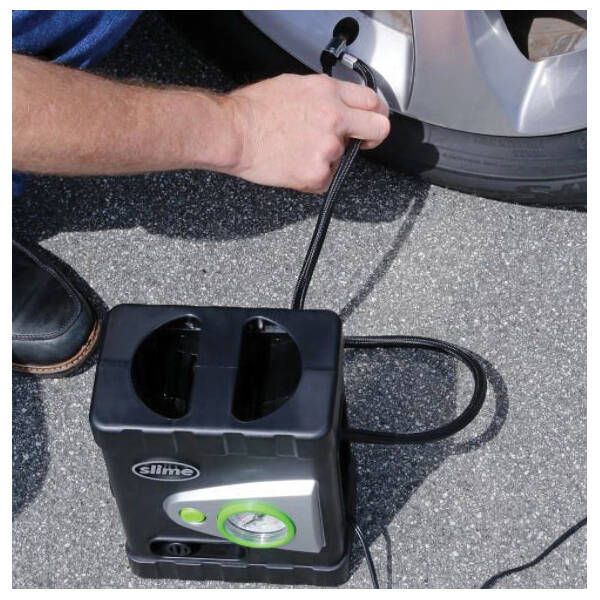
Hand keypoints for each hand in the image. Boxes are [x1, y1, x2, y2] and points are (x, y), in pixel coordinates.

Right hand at [225, 73, 389, 192]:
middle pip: (379, 129)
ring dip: (326, 158)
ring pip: (343, 158)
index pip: (372, 101)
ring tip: (297, 151)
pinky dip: (312, 177)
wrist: (233, 133)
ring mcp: (328, 147)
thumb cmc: (253, 110)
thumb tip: (337, 105)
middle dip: (372, 137)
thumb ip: (323, 96)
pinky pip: (326, 179)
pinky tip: (293, 165)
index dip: (374, 113)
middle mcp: (334, 117)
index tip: (370, 121)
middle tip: (360, 142)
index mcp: (328, 92)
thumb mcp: (294, 85)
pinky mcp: (318, 173)